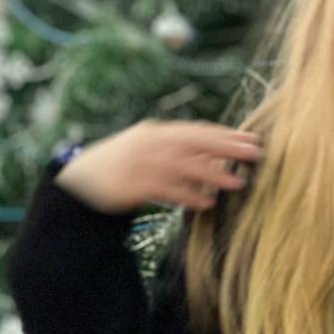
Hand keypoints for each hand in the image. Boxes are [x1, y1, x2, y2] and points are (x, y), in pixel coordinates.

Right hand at [52, 121, 264, 214]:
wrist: (78, 183)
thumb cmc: (120, 167)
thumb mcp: (146, 150)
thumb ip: (177, 152)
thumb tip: (215, 156)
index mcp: (155, 132)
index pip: (196, 130)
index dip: (225, 134)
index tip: (250, 139)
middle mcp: (149, 143)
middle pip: (195, 142)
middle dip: (226, 147)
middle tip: (255, 153)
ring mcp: (139, 163)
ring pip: (183, 166)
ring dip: (212, 174)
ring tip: (236, 182)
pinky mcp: (131, 185)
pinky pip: (165, 190)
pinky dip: (187, 196)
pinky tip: (206, 203)